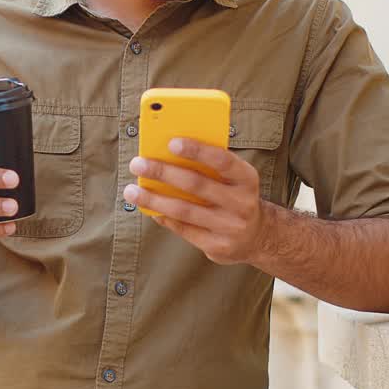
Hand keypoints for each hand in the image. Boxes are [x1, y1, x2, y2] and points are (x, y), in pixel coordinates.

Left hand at [124, 137, 269, 265]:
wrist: (257, 236)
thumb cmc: (235, 196)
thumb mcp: (234, 178)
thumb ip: (210, 166)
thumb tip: (167, 152)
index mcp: (247, 178)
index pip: (222, 160)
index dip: (197, 150)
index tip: (170, 142)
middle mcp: (241, 203)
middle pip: (196, 185)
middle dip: (163, 173)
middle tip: (138, 164)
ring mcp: (230, 227)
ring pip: (184, 210)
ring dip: (154, 199)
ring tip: (131, 191)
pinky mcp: (217, 246)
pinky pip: (183, 229)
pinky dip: (163, 216)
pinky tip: (148, 207)